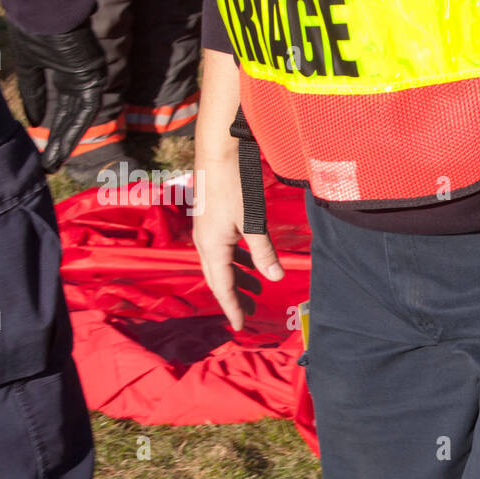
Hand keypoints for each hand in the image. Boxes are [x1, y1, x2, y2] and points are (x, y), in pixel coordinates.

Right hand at [8, 21, 106, 171]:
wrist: (48, 6)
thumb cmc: (36, 25)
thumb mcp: (29, 60)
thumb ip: (32, 88)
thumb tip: (34, 117)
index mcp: (61, 70)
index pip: (54, 102)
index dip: (46, 120)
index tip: (39, 138)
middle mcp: (75, 77)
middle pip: (67, 115)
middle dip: (57, 140)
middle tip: (49, 163)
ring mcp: (86, 79)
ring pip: (75, 118)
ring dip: (63, 142)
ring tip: (52, 163)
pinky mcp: (92, 80)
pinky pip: (83, 112)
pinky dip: (72, 130)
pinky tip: (62, 147)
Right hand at [192, 151, 282, 330]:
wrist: (217, 153)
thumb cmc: (234, 186)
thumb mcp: (253, 221)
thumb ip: (264, 251)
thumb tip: (275, 278)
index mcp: (212, 247)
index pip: (223, 287)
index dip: (232, 307)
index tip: (240, 325)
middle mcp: (205, 242)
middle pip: (219, 278)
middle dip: (235, 296)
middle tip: (250, 312)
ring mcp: (207, 230)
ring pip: (222, 263)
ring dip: (238, 277)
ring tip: (256, 290)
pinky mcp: (212, 219)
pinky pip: (224, 248)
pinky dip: (238, 259)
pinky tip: (251, 260)